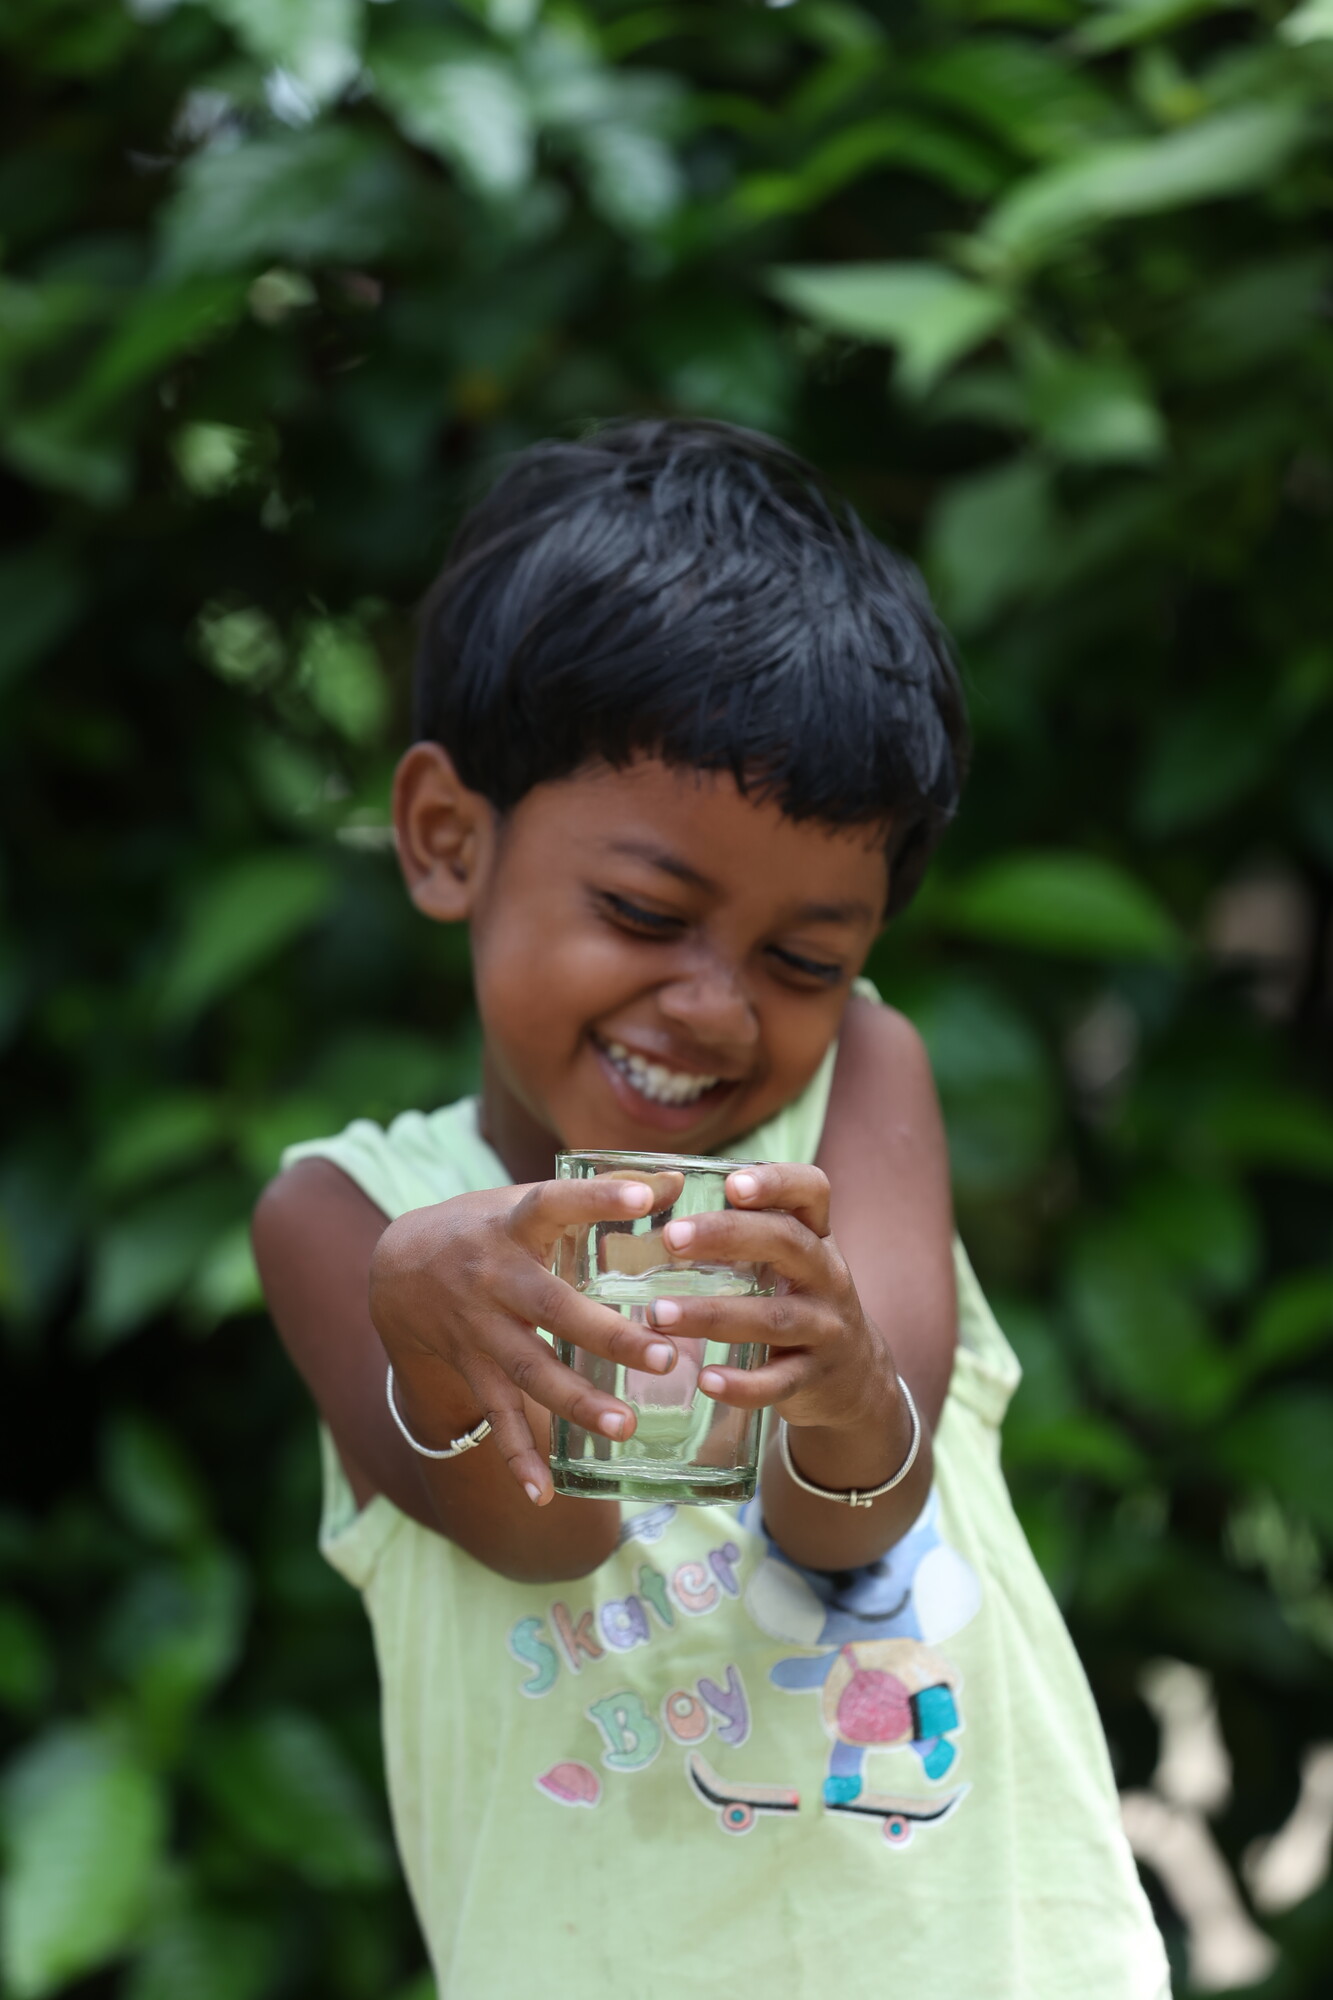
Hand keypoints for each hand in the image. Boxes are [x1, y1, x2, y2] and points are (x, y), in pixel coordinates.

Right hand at [369, 1175, 684, 1500]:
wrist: (398, 1268)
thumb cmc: (487, 1227)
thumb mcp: (528, 1199)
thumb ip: (602, 1193)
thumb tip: (681, 1180)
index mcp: (513, 1225)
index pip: (555, 1204)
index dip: (598, 1198)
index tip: (647, 1197)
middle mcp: (493, 1278)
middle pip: (551, 1309)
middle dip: (606, 1336)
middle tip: (661, 1357)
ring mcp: (478, 1329)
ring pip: (528, 1370)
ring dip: (576, 1402)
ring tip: (625, 1426)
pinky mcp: (470, 1368)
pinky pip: (495, 1417)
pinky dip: (516, 1458)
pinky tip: (543, 1495)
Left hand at [644, 1162, 898, 1433]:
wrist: (852, 1376)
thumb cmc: (797, 1301)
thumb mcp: (786, 1261)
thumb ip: (738, 1234)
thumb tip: (647, 1204)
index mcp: (816, 1236)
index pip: (812, 1190)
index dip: (776, 1182)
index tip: (732, 1184)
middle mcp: (827, 1275)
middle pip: (788, 1243)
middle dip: (728, 1235)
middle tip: (671, 1237)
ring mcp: (826, 1328)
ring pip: (774, 1318)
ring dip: (714, 1315)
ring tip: (659, 1315)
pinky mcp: (814, 1377)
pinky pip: (779, 1382)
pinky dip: (743, 1384)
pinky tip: (705, 1379)